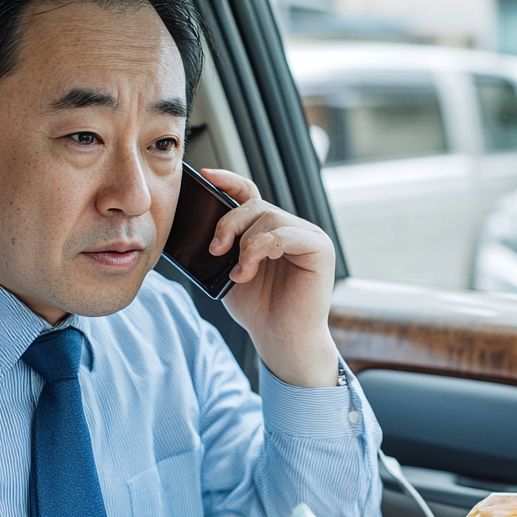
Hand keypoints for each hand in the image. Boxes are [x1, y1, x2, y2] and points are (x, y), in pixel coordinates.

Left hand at [199, 168, 338, 387]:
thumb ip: (223, 245)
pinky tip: (249, 270)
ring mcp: (308, 236)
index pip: (249, 193)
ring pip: (267, 217)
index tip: (205, 176)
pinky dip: (260, 249)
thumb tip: (197, 222)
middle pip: (255, 205)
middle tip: (215, 250)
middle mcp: (292, 228)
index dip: (228, 181)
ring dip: (244, 244)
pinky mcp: (319, 248)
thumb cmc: (257, 309)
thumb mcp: (229, 270)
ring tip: (239, 273)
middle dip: (228, 224)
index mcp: (271, 230)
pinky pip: (284, 233)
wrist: (279, 340)